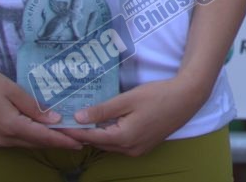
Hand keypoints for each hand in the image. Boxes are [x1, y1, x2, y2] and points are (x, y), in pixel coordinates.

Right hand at [0, 59, 81, 149]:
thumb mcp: (12, 90)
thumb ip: (33, 107)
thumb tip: (54, 119)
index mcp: (10, 126)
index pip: (43, 137)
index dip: (63, 140)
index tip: (80, 141)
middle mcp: (2, 138)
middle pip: (36, 142)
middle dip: (57, 141)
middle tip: (78, 138)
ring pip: (26, 143)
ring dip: (44, 140)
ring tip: (64, 136)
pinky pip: (16, 140)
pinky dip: (31, 137)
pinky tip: (42, 132)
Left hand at [59, 76, 211, 156]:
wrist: (188, 97)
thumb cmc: (159, 95)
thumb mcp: (128, 99)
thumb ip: (103, 110)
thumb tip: (78, 117)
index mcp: (123, 138)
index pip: (89, 136)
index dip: (72, 131)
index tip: (57, 125)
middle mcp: (128, 149)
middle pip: (98, 142)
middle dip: (83, 133)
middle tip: (67, 121)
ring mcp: (137, 150)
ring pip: (109, 144)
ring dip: (97, 134)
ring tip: (83, 122)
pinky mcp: (144, 146)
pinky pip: (120, 144)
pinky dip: (110, 135)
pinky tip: (106, 124)